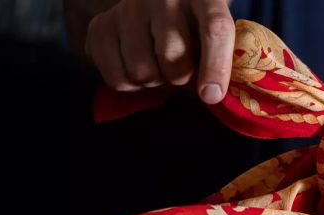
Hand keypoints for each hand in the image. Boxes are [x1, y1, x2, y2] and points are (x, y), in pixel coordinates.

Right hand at [83, 0, 234, 102]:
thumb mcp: (214, 31)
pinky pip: (116, 78)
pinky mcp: (101, 25)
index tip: (211, 95)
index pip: (214, 28)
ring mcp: (127, 8)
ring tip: (159, 67)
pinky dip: (130, 86)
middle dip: (180, 78)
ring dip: (155, 81)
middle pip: (172, 58)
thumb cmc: (194, 25)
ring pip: (143, 72)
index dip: (215, 67)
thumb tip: (212, 93)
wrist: (155, 3)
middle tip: (182, 72)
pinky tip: (137, 68)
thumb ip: (222, 56)